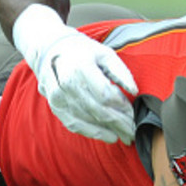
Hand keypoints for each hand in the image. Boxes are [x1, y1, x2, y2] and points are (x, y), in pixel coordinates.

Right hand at [14, 4, 137, 143]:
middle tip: (134, 131)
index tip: (134, 112)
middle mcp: (67, 84)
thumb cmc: (84, 51)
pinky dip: (93, 132)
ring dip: (108, 130)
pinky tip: (108, 136)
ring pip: (87, 120)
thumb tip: (135, 91)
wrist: (51, 50)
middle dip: (118, 123)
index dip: (121, 105)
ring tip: (125, 136)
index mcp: (81, 68)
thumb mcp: (105, 53)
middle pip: (97, 110)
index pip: (104, 94)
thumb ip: (120, 71)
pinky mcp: (55, 106)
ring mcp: (58, 97)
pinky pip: (74, 124)